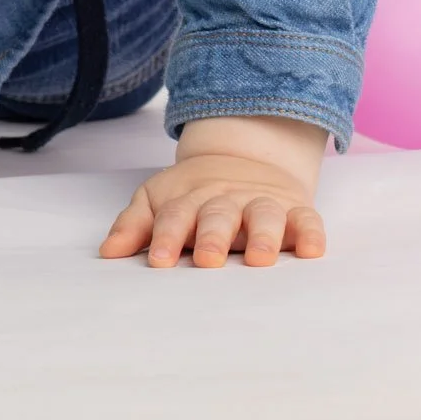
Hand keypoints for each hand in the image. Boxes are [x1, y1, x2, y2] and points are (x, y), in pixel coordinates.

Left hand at [99, 150, 325, 268]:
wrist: (246, 157)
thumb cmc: (196, 195)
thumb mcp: (161, 200)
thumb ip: (136, 225)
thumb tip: (107, 253)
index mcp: (191, 199)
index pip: (175, 216)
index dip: (166, 237)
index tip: (159, 261)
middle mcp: (227, 200)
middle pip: (218, 215)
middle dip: (212, 236)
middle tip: (206, 259)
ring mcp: (262, 203)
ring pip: (264, 215)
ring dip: (262, 235)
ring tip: (260, 258)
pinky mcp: (296, 209)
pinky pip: (308, 220)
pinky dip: (311, 233)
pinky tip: (313, 251)